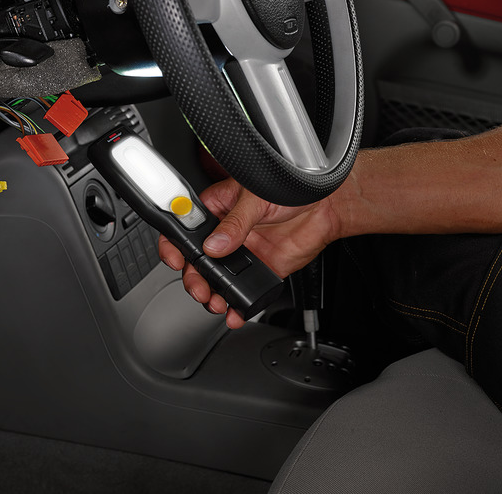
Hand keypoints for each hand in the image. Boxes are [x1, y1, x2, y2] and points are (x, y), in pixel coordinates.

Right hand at [158, 177, 342, 328]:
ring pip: (218, 281)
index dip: (174, 245)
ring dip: (212, 295)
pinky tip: (234, 312)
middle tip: (199, 287)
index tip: (175, 259)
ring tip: (216, 302)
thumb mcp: (257, 198)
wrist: (327, 207)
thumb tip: (215, 244)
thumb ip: (235, 223)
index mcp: (217, 209)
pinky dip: (238, 306)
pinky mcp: (261, 270)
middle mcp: (225, 235)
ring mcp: (242, 254)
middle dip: (193, 279)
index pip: (186, 229)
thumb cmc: (292, 188)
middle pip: (197, 262)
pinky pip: (244, 292)